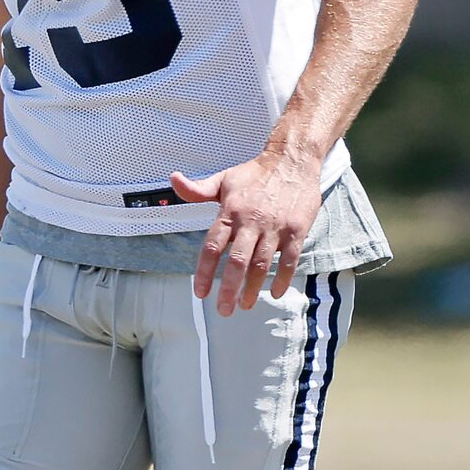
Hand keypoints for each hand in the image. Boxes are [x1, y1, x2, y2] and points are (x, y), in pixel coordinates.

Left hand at [171, 150, 323, 315]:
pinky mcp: (296, 230)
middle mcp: (251, 221)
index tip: (200, 293)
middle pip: (237, 261)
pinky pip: (290, 260)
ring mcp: (275, 227)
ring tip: (245, 305)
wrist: (292, 159)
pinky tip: (275, 293)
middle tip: (223, 310)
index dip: (204, 272)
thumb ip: (197, 189)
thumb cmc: (255, 173)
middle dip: (228, 288)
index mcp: (230, 211)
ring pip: (262, 264)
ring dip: (253, 289)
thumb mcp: (223, 179)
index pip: (212, 246)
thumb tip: (173, 179)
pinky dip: (282, 279)